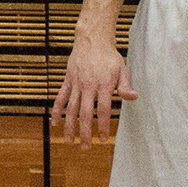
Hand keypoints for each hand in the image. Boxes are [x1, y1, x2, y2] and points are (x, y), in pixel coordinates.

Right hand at [49, 30, 136, 147]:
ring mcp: (76, 83)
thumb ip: (125, 86)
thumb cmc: (109, 56)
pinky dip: (56, 111)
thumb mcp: (121, 69)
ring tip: (69, 141)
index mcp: (103, 84)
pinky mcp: (67, 80)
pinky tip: (54, 123)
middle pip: (85, 113)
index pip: (103, 109)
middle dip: (85, 132)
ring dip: (69, 126)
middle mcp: (88, 85)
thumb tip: (133, 98)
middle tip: (85, 147)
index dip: (102, 125)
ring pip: (71, 108)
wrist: (92, 39)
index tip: (102, 139)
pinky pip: (61, 97)